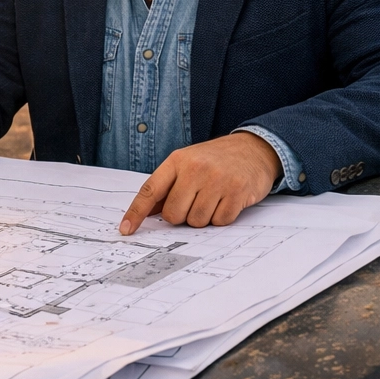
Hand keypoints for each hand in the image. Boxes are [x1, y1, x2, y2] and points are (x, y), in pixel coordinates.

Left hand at [119, 132, 281, 234]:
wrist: (253, 149)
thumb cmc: (215, 160)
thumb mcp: (187, 164)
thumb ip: (167, 187)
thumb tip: (147, 214)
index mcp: (177, 161)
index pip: (150, 190)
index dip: (136, 212)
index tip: (126, 229)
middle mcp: (196, 169)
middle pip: (173, 214)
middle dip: (181, 216)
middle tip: (194, 202)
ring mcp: (217, 180)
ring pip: (196, 221)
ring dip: (203, 217)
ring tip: (212, 199)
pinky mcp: (237, 192)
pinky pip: (219, 222)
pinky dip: (221, 218)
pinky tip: (226, 201)